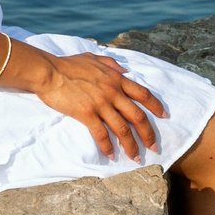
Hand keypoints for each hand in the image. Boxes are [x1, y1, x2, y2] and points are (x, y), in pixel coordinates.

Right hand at [29, 50, 168, 159]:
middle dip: (148, 133)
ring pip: (122, 128)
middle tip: (154, 146)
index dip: (156, 106)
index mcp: (116, 78)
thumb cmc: (69, 64)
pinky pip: (101, 134)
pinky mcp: (86, 114)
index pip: (143, 94)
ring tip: (135, 157)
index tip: (165, 116)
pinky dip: (108, 147)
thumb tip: (124, 69)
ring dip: (131, 145)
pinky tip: (111, 155)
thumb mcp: (94, 57)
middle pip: (137, 116)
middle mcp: (113, 92)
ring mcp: (100, 103)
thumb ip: (111, 63)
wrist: (49, 71)